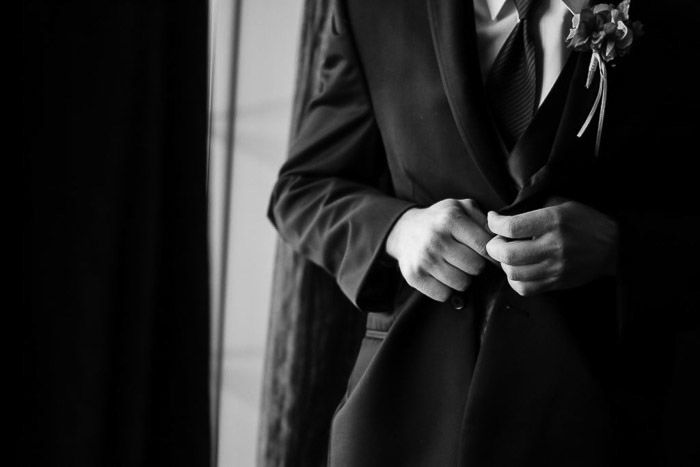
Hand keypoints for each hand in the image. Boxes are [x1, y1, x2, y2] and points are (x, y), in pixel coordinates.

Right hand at [386, 199, 492, 301]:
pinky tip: (441, 275)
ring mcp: (424, 258)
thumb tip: (501, 238)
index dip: (492, 255)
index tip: (490, 256)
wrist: (404, 230)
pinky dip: (446, 289)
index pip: (485, 246)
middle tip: (466, 258)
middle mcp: (436, 238)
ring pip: (462, 283)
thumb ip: (484, 219)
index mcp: (451, 218)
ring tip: (454, 266)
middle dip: (475, 265)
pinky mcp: (414, 275)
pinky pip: (444, 294)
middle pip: (475, 267)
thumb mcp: (461, 208)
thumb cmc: (440, 221)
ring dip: (462, 278)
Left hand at [485, 198, 618, 295]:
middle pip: (508, 254)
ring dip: (503, 264)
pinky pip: (525, 288)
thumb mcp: (563, 203)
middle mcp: (553, 246)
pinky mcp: (557, 283)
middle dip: (493, 246)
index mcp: (553, 221)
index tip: (493, 219)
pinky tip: (518, 269)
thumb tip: (507, 213)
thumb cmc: (586, 221)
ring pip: (513, 274)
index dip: (494, 223)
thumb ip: (535, 207)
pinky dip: (514, 280)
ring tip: (507, 255)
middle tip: (496, 240)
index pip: (512, 226)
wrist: (615, 247)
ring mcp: (556, 268)